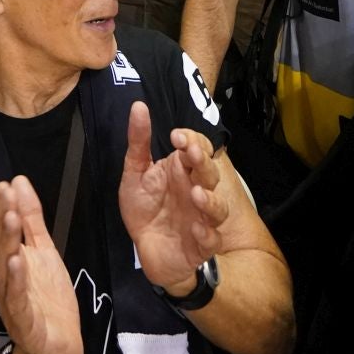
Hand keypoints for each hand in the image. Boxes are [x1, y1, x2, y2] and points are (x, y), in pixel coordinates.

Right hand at [0, 177, 84, 353]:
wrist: (58, 352)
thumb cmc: (47, 302)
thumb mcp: (45, 253)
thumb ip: (33, 220)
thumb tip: (19, 182)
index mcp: (11, 264)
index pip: (3, 232)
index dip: (3, 209)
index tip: (5, 185)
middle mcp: (6, 282)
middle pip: (1, 247)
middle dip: (3, 220)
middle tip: (6, 195)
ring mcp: (13, 303)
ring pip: (6, 271)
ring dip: (8, 243)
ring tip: (12, 219)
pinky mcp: (25, 324)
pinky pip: (17, 302)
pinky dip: (16, 281)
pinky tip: (16, 262)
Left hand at [119, 101, 226, 294]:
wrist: (147, 248)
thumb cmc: (145, 208)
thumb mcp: (135, 173)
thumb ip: (138, 142)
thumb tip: (138, 105)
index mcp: (182, 171)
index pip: (197, 148)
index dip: (192, 140)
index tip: (176, 136)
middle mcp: (196, 190)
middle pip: (210, 173)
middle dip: (204, 163)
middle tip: (192, 154)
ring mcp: (202, 218)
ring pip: (218, 207)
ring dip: (210, 200)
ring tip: (196, 194)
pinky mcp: (201, 245)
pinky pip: (211, 239)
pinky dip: (206, 234)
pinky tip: (196, 229)